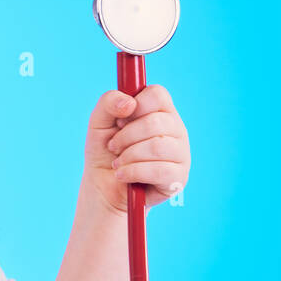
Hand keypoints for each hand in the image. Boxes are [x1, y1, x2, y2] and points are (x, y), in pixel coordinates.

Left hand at [84, 84, 189, 214]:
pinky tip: (122, 175)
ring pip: (158, 146)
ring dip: (128, 155)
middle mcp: (176, 130)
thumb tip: (129, 102)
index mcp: (160, 111)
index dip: (136, 105)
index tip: (120, 120)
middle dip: (126, 136)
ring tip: (117, 163)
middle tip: (113, 146)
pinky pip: (159, 170)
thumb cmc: (105, 151)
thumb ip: (108, 103)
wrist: (103, 186)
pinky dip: (133, 172)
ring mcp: (181, 154)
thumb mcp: (99, 122)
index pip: (158, 94)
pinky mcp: (178, 178)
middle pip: (156, 122)